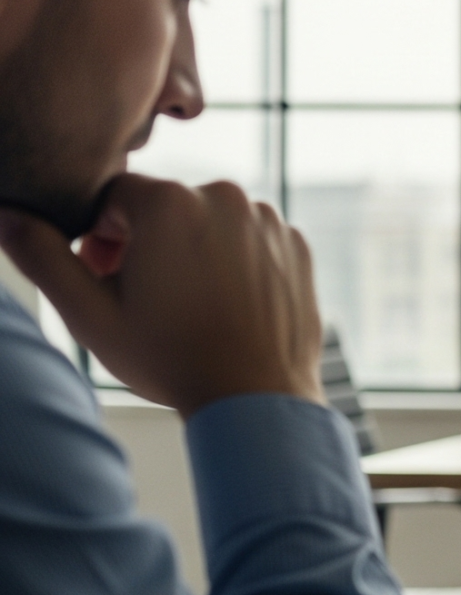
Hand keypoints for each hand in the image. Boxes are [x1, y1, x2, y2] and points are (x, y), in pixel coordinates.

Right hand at [0, 177, 324, 415]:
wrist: (257, 398)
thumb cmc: (170, 358)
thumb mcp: (88, 312)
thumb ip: (41, 256)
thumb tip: (5, 214)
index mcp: (170, 201)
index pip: (111, 197)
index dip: (98, 237)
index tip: (103, 279)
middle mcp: (226, 196)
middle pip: (162, 205)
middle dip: (140, 242)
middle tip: (138, 296)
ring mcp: (268, 220)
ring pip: (207, 220)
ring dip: (187, 249)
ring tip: (182, 304)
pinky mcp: (297, 245)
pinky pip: (249, 239)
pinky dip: (231, 260)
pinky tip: (223, 305)